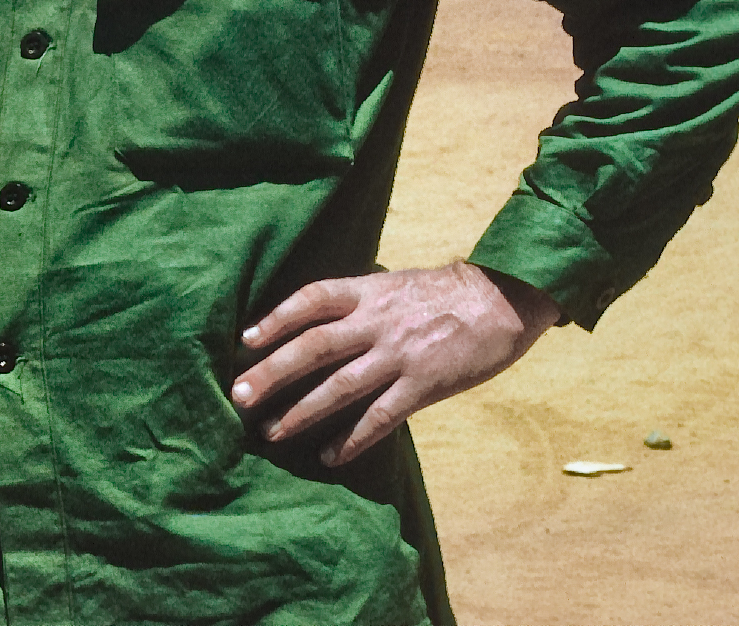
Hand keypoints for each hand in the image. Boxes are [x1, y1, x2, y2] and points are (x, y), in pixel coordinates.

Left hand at [232, 261, 561, 465]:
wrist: (500, 299)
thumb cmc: (443, 292)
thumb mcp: (392, 283)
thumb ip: (357, 301)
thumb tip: (315, 318)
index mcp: (366, 292)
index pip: (310, 300)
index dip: (275, 319)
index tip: (245, 340)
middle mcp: (376, 322)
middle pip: (313, 346)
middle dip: (272, 372)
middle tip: (238, 396)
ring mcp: (399, 355)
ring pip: (340, 386)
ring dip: (302, 411)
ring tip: (272, 431)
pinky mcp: (423, 385)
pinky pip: (381, 416)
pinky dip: (353, 438)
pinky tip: (330, 455)